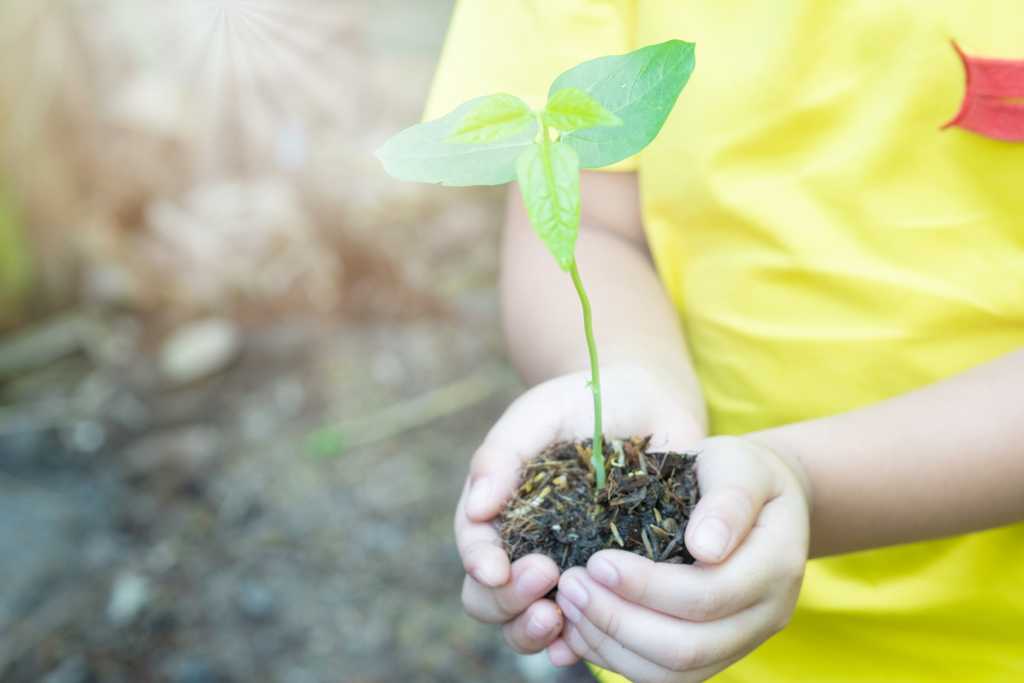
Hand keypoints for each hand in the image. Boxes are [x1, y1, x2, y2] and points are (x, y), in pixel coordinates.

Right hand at [455, 365, 704, 657]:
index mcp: (499, 508)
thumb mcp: (539, 413)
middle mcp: (523, 546)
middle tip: (544, 576)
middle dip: (507, 600)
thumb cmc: (584, 402)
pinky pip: (580, 629)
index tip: (497, 567)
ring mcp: (564, 569)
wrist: (648, 404)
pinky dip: (572, 645)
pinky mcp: (606, 585)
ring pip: (526, 622)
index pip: (473, 546)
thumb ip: (502, 453)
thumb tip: (477, 507)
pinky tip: (581, 642)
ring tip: (559, 616)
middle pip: (490, 597)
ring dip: (531, 630)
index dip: (479, 562)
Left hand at [550, 436, 811, 681]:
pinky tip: (579, 626)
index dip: (647, 586)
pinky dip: (615, 656)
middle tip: (571, 585)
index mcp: (775, 566)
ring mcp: (739, 641)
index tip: (597, 560)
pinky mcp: (712, 651)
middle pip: (687, 648)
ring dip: (610, 644)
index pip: (709, 596)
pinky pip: (661, 675)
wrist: (758, 496)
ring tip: (568, 602)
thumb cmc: (740, 472)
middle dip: (619, 621)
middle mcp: (764, 616)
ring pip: (671, 673)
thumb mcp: (738, 465)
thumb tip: (706, 547)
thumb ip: (728, 500)